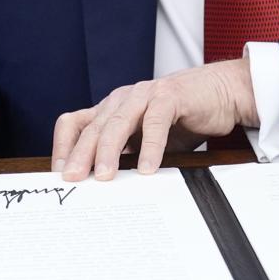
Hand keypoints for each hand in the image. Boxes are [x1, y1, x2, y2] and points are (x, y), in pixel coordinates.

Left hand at [51, 58, 256, 181]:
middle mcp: (123, 99)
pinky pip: (155, 121)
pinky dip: (150, 146)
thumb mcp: (145, 141)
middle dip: (81, 154)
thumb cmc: (182, 119)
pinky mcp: (170, 96)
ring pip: (118, 122)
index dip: (64, 147)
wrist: (220, 93)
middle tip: (74, 179)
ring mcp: (145, 95)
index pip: (75, 123)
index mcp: (111, 108)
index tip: (58, 173)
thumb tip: (100, 186)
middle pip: (93, 126)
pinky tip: (148, 168)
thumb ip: (125, 155)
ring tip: (104, 175)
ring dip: (109, 150)